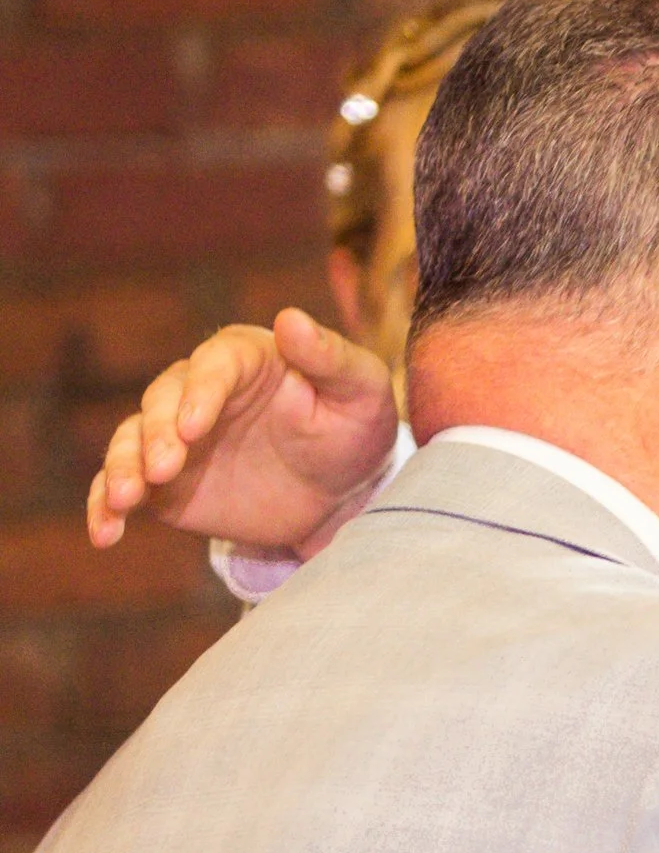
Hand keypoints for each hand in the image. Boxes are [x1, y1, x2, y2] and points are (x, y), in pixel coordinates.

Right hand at [88, 309, 397, 557]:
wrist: (338, 490)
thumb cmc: (352, 426)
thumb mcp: (360, 391)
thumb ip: (329, 357)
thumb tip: (291, 319)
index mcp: (244, 357)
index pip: (213, 365)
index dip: (200, 394)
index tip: (194, 427)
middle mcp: (197, 390)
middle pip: (162, 401)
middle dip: (157, 434)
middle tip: (164, 467)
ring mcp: (173, 435)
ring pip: (133, 441)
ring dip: (122, 467)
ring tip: (124, 499)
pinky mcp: (162, 480)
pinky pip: (123, 487)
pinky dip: (106, 506)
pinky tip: (105, 532)